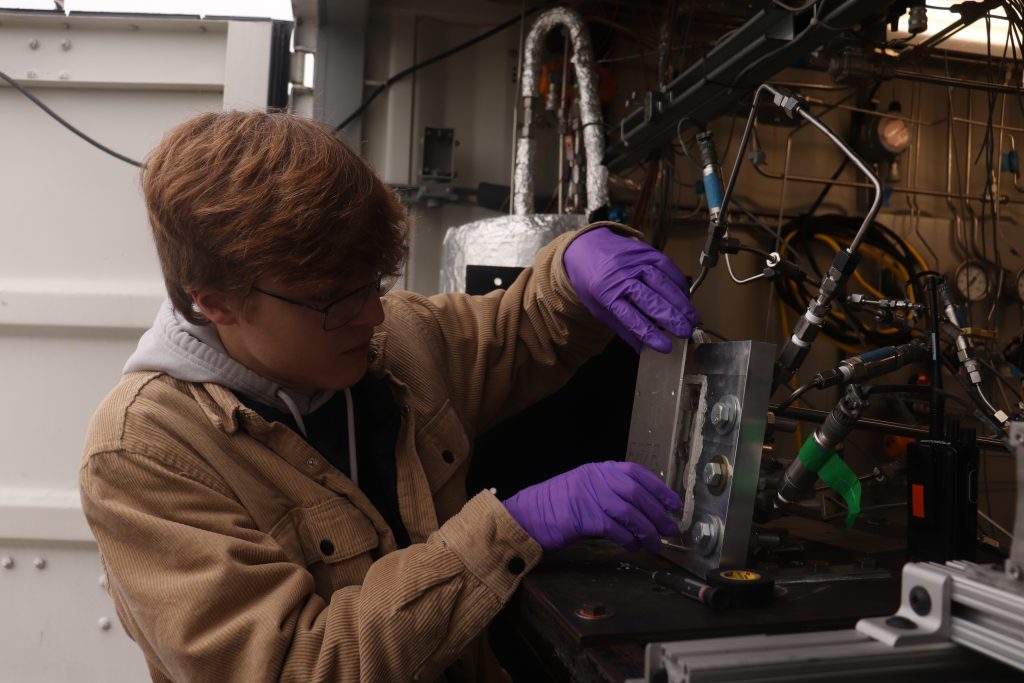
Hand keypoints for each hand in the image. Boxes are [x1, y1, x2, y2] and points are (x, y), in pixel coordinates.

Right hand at [503, 461, 681, 552]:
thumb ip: (606, 493)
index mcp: (597, 470)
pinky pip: (615, 528)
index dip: (659, 488)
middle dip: (658, 513)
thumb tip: (638, 509)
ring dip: (647, 530)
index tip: (674, 503)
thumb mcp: (582, 490)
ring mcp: (589, 496)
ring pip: (630, 512)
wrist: (525, 516)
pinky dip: (628, 539)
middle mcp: (595, 478)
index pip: (637, 473)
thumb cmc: (553, 507)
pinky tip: (632, 546)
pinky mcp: (583, 517)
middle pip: (638, 493)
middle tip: (670, 528)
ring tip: (654, 542)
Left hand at [564, 227, 698, 352]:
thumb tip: (642, 348)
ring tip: (693, 318)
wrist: (586, 246)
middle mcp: (622, 277)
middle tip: (686, 332)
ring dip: (681, 302)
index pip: (631, 319)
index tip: (666, 347)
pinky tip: (687, 298)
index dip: (650, 334)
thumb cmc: (591, 280)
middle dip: (672, 318)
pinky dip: (680, 283)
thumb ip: (622, 327)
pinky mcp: (646, 251)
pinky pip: (668, 267)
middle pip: (651, 300)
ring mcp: (635, 262)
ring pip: (663, 283)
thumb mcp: (598, 307)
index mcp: (607, 295)